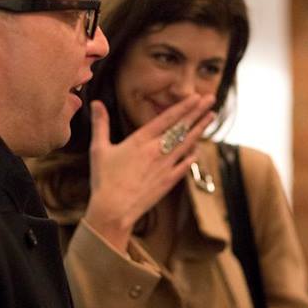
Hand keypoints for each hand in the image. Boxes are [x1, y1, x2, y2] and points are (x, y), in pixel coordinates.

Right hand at [83, 94, 214, 250]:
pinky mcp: (169, 181)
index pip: (167, 118)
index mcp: (141, 140)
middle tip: (210, 99)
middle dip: (197, 111)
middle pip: (181, 127)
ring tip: (211, 116)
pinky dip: (193, 155)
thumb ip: (100, 124)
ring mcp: (166, 166)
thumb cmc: (104, 180)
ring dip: (200, 128)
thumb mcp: (99, 149)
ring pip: (187, 143)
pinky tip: (199, 148)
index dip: (183, 106)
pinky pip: (186, 165)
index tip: (195, 96)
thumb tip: (95, 103)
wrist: (114, 210)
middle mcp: (157, 150)